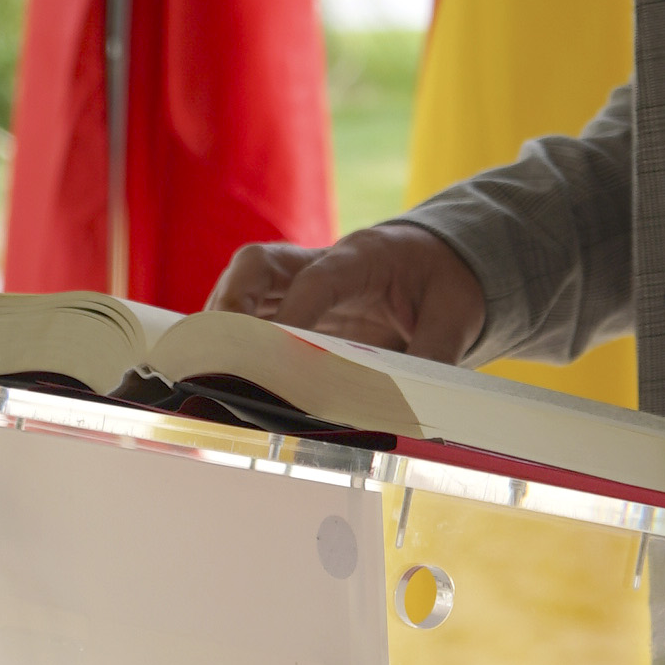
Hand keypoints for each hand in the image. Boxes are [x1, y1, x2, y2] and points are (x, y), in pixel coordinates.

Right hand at [208, 222, 487, 362]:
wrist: (439, 260)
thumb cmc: (445, 282)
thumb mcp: (457, 314)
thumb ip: (436, 353)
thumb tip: (412, 407)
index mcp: (365, 257)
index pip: (319, 279)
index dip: (295, 313)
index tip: (277, 352)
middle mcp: (322, 260)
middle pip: (260, 264)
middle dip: (232, 301)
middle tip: (217, 349)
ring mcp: (299, 279)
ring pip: (244, 284)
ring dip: (222, 322)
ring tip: (207, 368)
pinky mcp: (289, 300)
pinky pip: (249, 308)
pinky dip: (229, 335)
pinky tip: (222, 371)